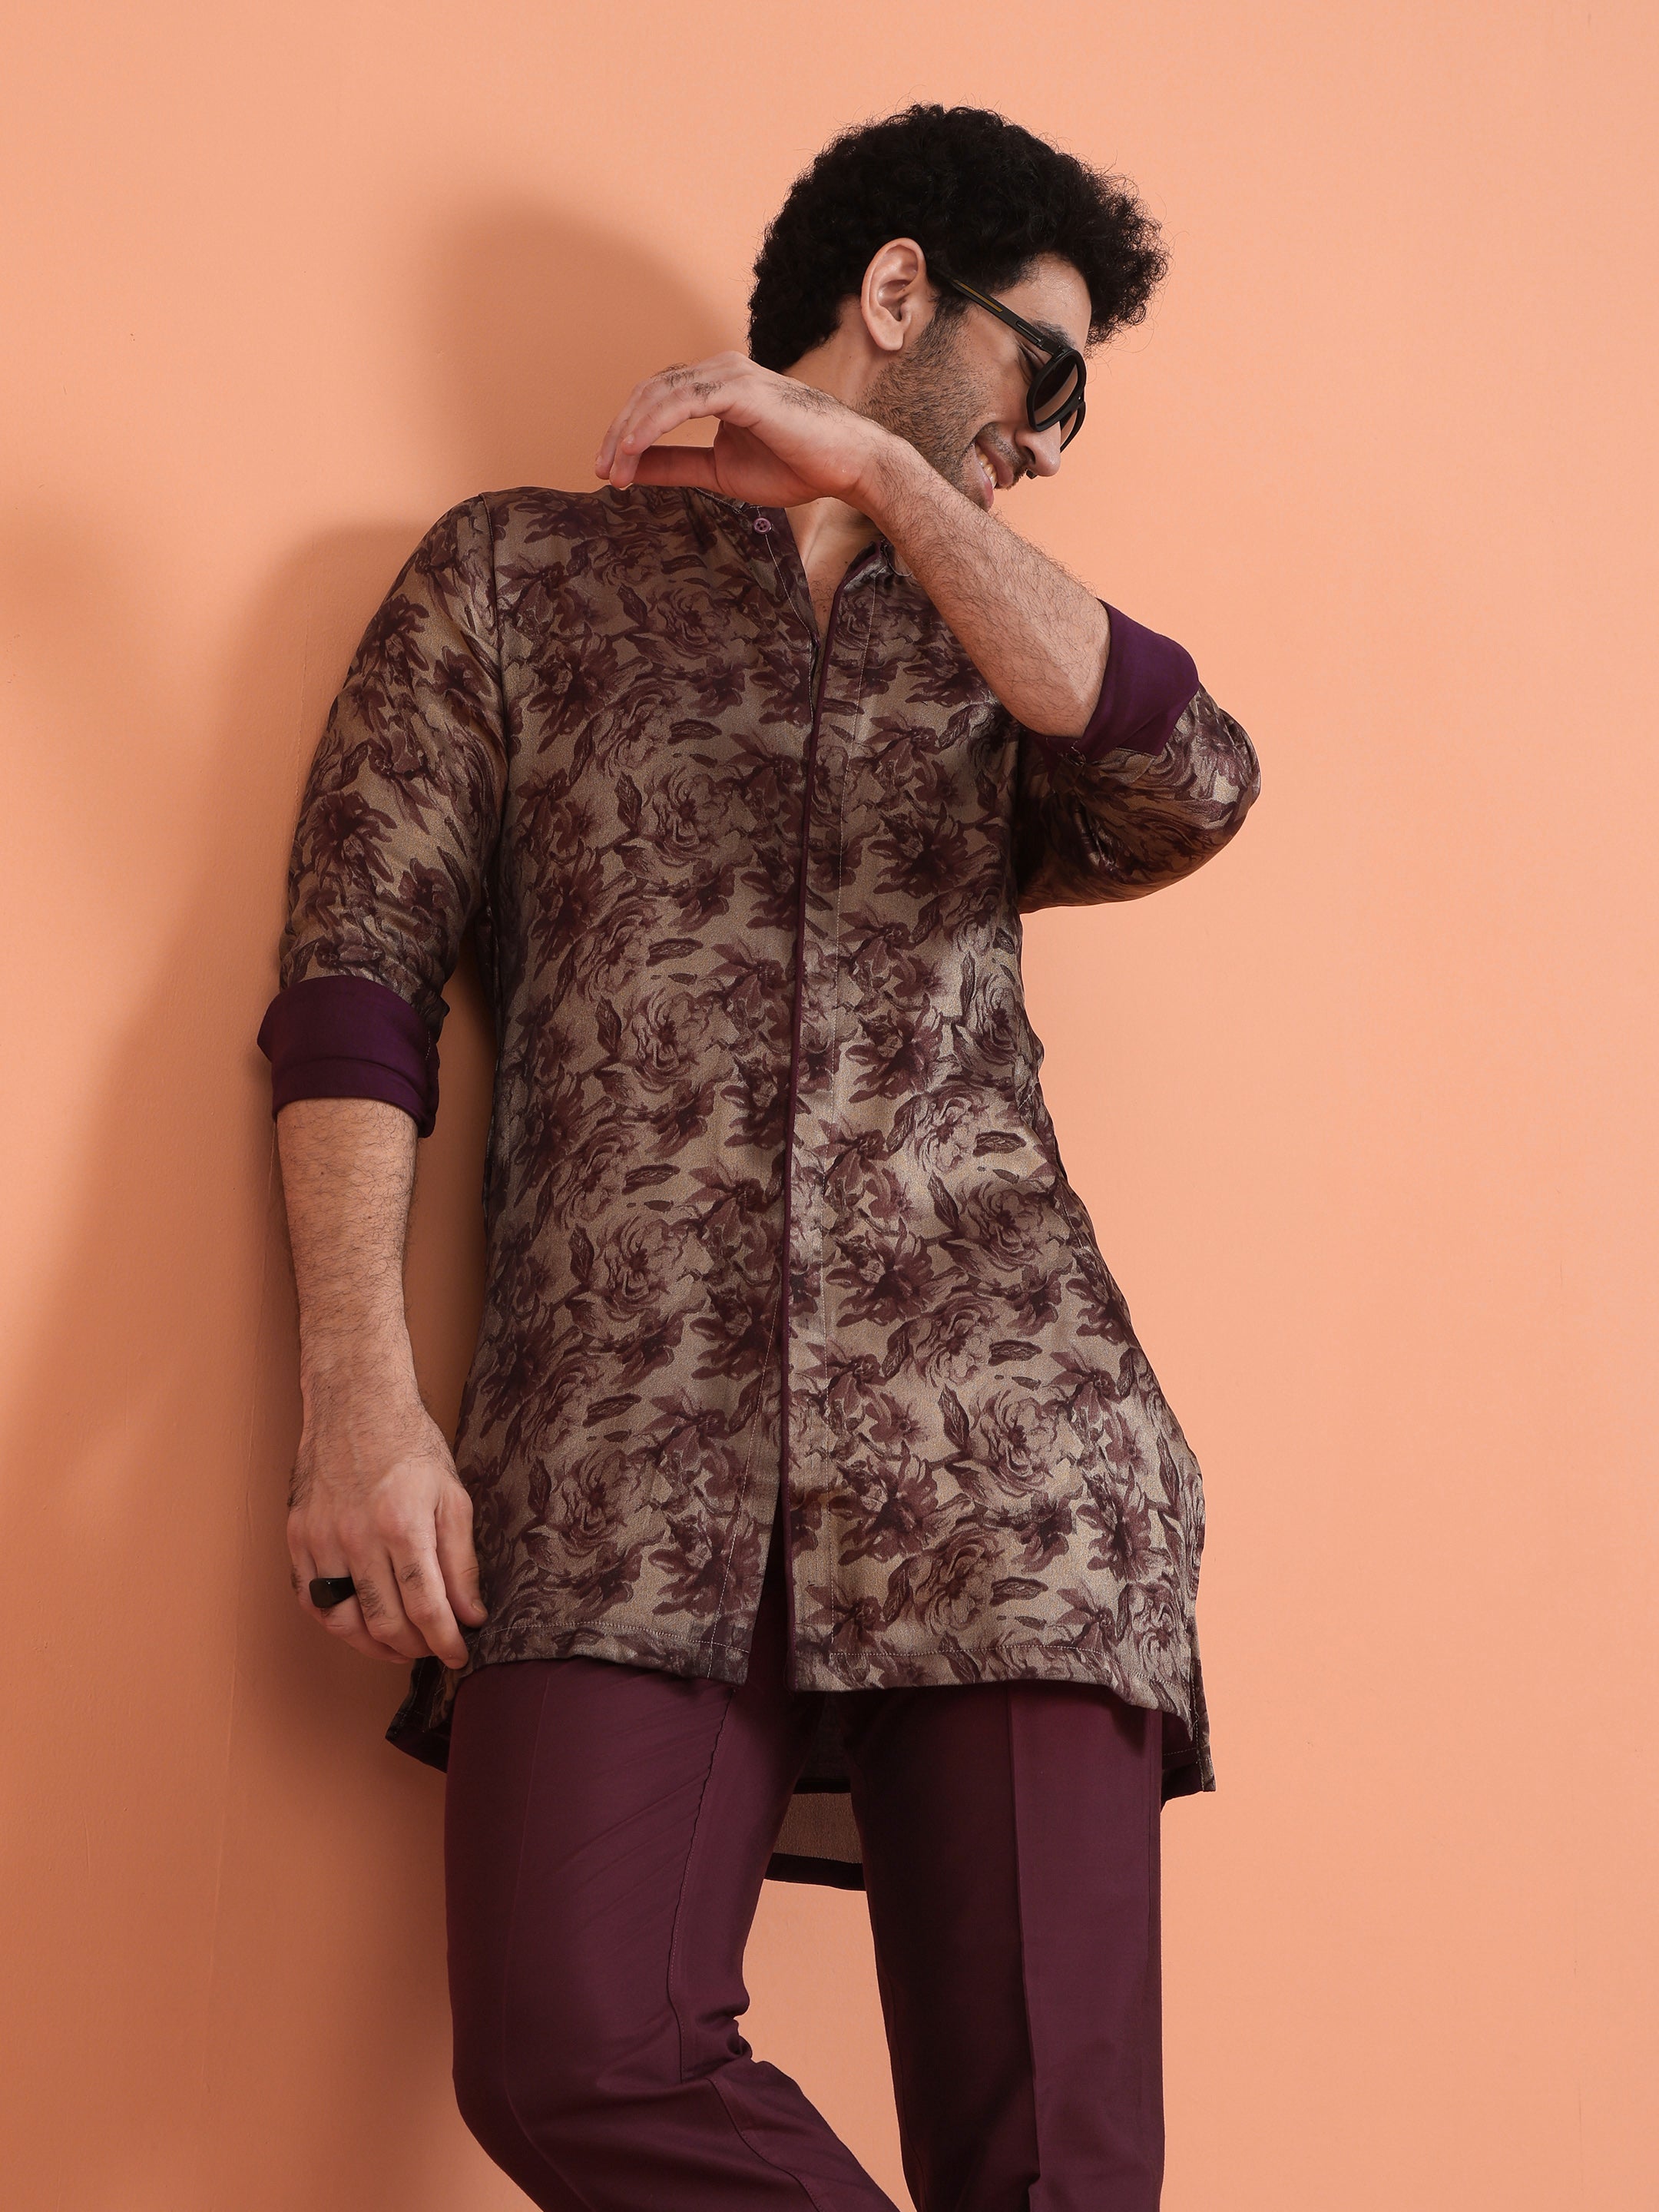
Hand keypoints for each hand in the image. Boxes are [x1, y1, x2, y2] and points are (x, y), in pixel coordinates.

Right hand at [287, 1386, 487, 1668]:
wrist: (356, 1404)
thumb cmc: (410, 1447)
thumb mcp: (452, 1497)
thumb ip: (461, 1561)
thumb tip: (470, 1615)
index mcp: (402, 1524)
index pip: (427, 1607)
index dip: (446, 1642)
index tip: (459, 1655)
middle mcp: (357, 1537)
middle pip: (385, 1623)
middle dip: (415, 1649)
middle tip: (434, 1648)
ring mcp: (321, 1538)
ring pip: (343, 1621)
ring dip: (374, 1646)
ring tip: (400, 1647)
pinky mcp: (297, 1537)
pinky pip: (310, 1600)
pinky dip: (336, 1622)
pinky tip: (360, 1623)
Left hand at [594, 352, 892, 509]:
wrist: (847, 466)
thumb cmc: (796, 466)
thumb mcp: (720, 472)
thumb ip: (678, 465)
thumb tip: (634, 469)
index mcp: (718, 387)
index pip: (658, 400)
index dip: (628, 433)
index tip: (611, 472)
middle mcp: (720, 371)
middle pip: (650, 392)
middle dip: (620, 433)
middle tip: (603, 472)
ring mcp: (730, 375)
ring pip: (659, 394)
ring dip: (629, 433)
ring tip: (614, 470)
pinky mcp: (739, 388)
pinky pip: (681, 402)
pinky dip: (652, 426)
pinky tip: (633, 450)